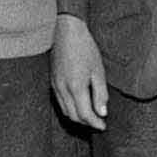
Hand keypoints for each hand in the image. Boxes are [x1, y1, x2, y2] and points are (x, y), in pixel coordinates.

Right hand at [52, 15, 107, 129]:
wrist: (66, 31)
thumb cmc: (85, 48)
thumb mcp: (98, 70)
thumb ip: (100, 93)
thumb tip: (102, 112)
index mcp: (76, 87)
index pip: (85, 114)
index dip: (95, 123)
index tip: (104, 126)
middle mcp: (62, 89)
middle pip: (74, 116)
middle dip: (87, 122)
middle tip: (99, 122)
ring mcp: (55, 85)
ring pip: (65, 111)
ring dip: (78, 117)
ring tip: (90, 115)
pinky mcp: (52, 81)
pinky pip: (60, 101)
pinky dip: (70, 108)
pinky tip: (79, 104)